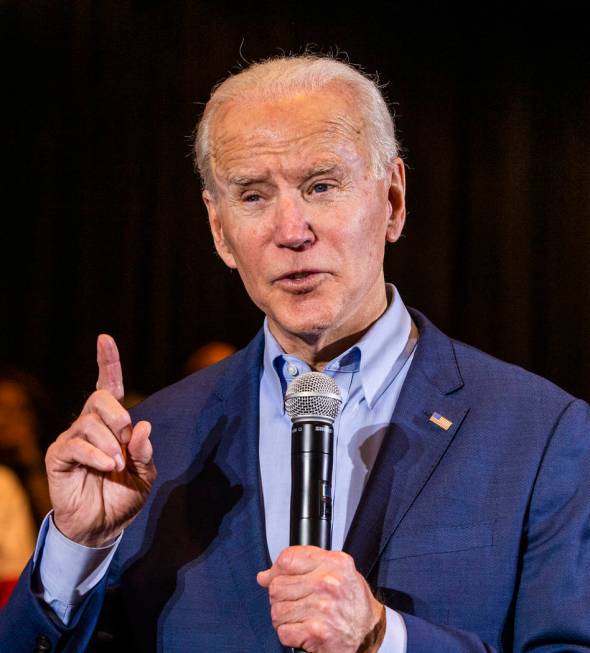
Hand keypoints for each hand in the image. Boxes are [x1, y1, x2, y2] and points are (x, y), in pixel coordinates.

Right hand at [45, 334, 155, 546]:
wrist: (103, 526)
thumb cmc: (123, 495)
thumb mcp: (145, 473)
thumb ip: (145, 451)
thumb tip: (142, 426)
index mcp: (113, 424)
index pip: (108, 385)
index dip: (107, 362)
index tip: (105, 339)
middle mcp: (90, 425)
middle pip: (100, 399)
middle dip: (119, 417)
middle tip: (126, 444)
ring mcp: (72, 439)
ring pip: (89, 422)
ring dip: (110, 443)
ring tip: (116, 465)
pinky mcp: (58, 456)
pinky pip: (76, 445)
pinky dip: (95, 455)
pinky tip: (106, 467)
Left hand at [257, 546, 385, 652]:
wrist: (370, 631)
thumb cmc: (351, 600)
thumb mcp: (335, 570)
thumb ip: (302, 564)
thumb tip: (264, 576)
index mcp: (332, 563)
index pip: (287, 559)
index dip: (276, 570)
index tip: (277, 578)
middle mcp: (328, 583)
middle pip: (277, 586)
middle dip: (279, 597)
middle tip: (292, 602)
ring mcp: (322, 608)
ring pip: (277, 610)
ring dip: (283, 618)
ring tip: (298, 617)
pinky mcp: (317, 632)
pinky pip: (284, 632)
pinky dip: (289, 634)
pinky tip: (302, 630)